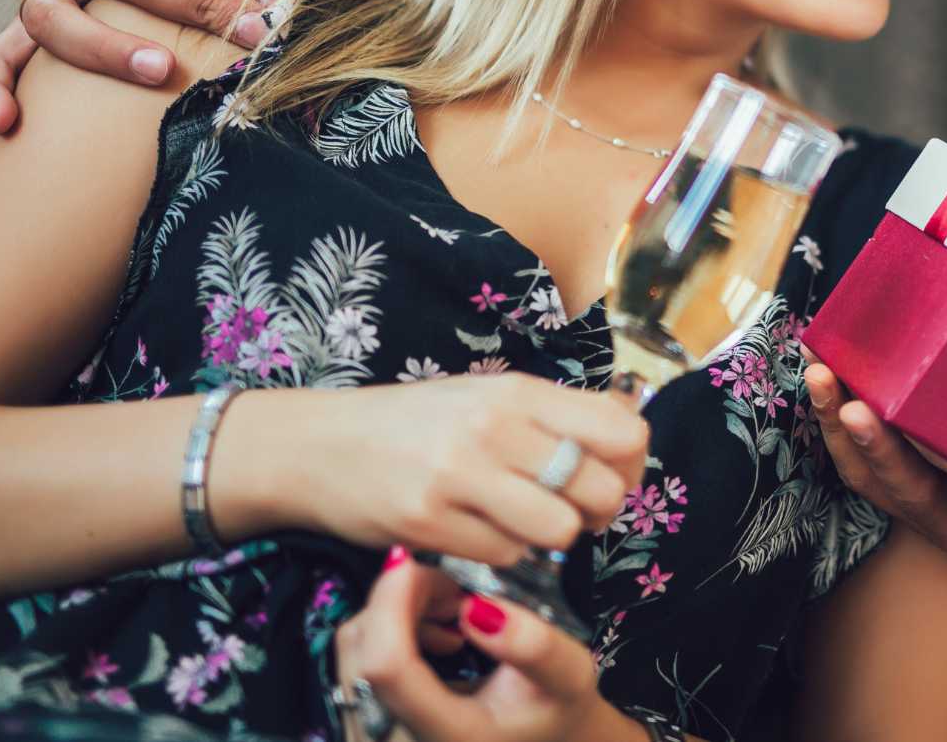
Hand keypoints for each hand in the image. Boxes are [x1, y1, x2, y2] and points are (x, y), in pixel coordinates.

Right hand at [248, 374, 649, 566]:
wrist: (318, 446)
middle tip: (570, 512)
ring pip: (560, 529)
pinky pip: (506, 555)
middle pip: (600, 489)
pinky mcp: (429, 522)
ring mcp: (460, 475)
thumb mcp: (487, 397)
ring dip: (551, 537)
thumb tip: (628, 434)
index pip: (621, 431)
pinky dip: (503, 552)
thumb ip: (553, 415)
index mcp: (518, 391)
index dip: (628, 466)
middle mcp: (495, 428)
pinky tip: (479, 533)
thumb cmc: (415, 424)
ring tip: (524, 524)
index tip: (608, 477)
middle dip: (596, 512)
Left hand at [336, 550, 639, 741]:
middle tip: (454, 589)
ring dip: (394, 612)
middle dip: (401, 598)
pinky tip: (431, 631)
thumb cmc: (552, 708)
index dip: (392, 603)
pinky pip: (354, 660)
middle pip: (360, 649)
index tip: (415, 565)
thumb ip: (533, 644)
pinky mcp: (369, 720)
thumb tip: (477, 609)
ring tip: (449, 609)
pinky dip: (387, 631)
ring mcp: (377, 733)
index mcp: (449, 735)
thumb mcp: (568, 675)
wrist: (541, 737)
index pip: (388, 667)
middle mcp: (399, 741)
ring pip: (352, 649)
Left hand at [802, 359, 946, 566]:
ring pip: (869, 474)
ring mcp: (918, 502)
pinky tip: (823, 366)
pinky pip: (856, 450)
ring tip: (823, 374)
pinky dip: (835, 413)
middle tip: (860, 410)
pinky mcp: (895, 475)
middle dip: (881, 453)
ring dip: (839, 428)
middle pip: (909, 497)